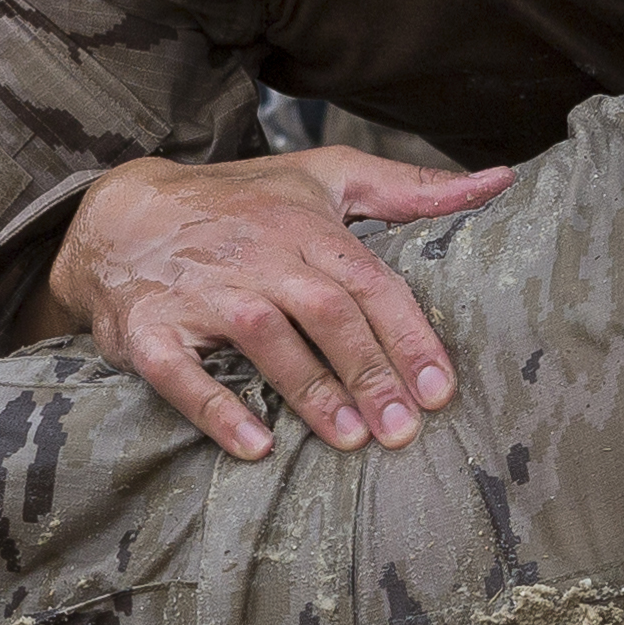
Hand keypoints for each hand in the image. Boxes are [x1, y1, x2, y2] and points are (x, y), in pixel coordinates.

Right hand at [32, 149, 515, 458]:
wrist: (122, 210)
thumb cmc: (241, 201)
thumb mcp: (325, 177)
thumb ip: (411, 188)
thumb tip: (501, 181)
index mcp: (303, 226)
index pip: (369, 283)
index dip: (408, 337)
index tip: (441, 390)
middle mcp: (257, 256)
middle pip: (325, 313)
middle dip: (370, 372)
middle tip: (403, 431)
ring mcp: (200, 293)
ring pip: (264, 339)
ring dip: (310, 392)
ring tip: (350, 441)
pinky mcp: (149, 329)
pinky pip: (181, 373)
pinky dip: (216, 409)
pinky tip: (257, 446)